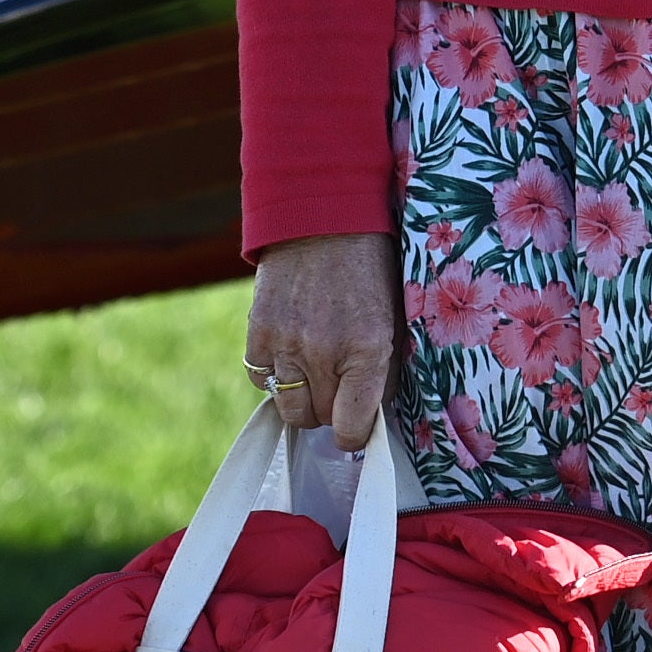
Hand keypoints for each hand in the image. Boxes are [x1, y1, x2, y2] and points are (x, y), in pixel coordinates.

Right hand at [247, 230, 401, 449]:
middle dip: (331, 410)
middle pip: (319, 420)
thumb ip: (385, 369)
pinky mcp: (258, 333)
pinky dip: (276, 376)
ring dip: (302, 400)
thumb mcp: (393, 316)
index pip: (353, 427)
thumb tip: (374, 414)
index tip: (357, 426)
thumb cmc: (369, 268)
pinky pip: (262, 380)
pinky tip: (292, 353)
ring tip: (315, 374)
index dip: (356, 433)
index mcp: (368, 349)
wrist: (324, 218)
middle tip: (340, 386)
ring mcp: (286, 344)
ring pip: (288, 409)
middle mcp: (324, 353)